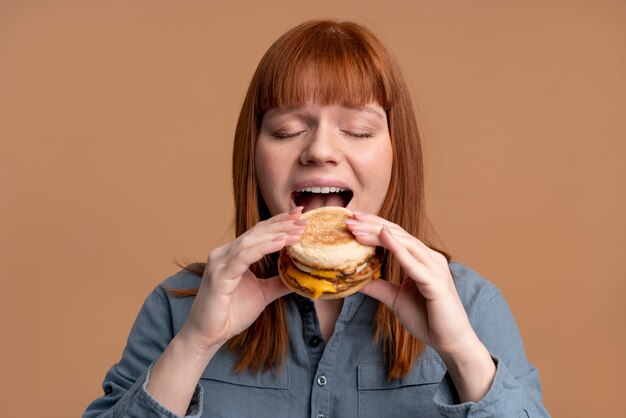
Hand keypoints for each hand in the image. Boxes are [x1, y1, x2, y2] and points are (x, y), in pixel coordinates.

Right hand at [178, 207, 304, 354]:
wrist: (208, 336)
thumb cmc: (230, 314)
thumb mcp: (262, 294)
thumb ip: (278, 282)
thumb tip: (300, 276)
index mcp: (233, 255)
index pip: (258, 232)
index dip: (279, 222)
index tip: (300, 215)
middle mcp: (225, 254)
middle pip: (257, 232)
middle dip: (282, 224)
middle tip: (304, 218)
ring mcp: (220, 263)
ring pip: (252, 241)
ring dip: (277, 234)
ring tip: (298, 231)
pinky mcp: (219, 275)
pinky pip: (244, 257)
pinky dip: (264, 248)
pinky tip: (281, 243)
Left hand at [346, 211, 477, 357]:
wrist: (450, 342)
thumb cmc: (428, 319)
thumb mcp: (395, 299)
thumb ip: (378, 286)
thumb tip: (354, 279)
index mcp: (422, 259)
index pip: (395, 235)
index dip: (374, 226)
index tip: (352, 219)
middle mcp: (430, 258)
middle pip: (398, 234)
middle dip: (372, 225)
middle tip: (350, 218)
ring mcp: (435, 268)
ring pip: (404, 243)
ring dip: (378, 233)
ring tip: (357, 228)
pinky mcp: (436, 283)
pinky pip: (413, 263)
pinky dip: (398, 248)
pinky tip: (383, 236)